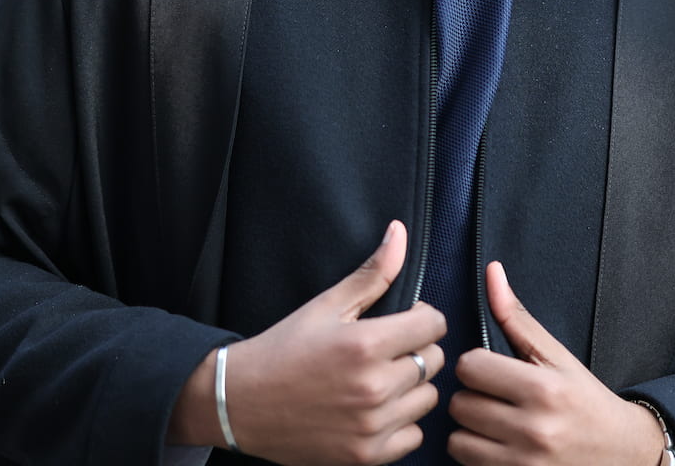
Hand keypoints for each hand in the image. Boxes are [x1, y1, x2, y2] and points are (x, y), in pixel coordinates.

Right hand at [170, 220, 446, 464]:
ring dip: (412, 387)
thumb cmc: (283, 350)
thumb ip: (372, 273)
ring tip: (383, 378)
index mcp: (365, 345)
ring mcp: (371, 425)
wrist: (240, 403)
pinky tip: (377, 409)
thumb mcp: (327, 305)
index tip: (406, 320)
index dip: (422, 317)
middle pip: (434, 361)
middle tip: (389, 350)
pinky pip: (413, 435)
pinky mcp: (365, 456)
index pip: (434, 325)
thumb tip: (400, 232)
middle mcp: (374, 387)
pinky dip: (402, 423)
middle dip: (417, 349)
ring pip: (428, 398)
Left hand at [447, 261, 667, 465]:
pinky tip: (497, 445)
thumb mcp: (557, 356)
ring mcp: (524, 463)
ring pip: (457, 440)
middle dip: (472, 398)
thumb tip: (493, 273)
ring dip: (469, 430)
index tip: (491, 370)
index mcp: (544, 389)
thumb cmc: (585, 400)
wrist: (620, 453)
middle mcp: (534, 429)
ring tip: (494, 423)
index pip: (470, 367)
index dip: (476, 366)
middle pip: (460, 404)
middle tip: (494, 398)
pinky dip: (476, 455)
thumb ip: (518, 318)